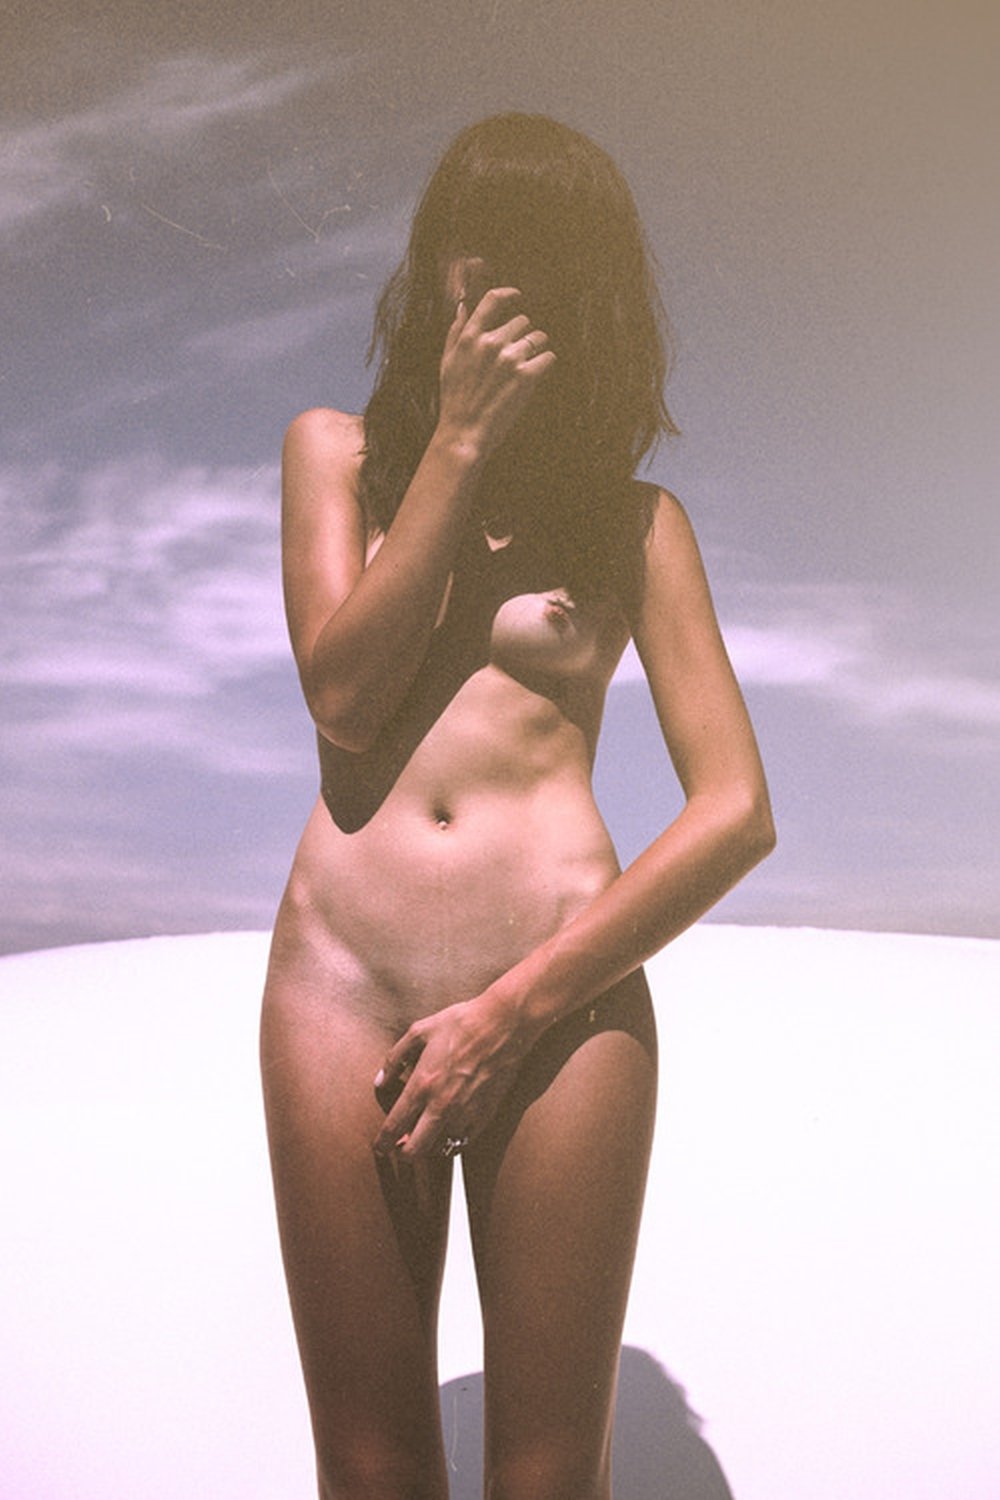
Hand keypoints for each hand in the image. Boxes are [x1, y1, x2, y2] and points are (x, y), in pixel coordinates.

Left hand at [373, 992, 528, 1160]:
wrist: (503, 1025)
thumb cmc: (460, 1024)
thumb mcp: (419, 1032)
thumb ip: (394, 1059)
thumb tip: (379, 1082)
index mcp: (422, 1085)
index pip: (394, 1127)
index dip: (382, 1143)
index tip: (378, 1148)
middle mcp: (442, 1106)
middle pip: (415, 1151)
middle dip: (403, 1154)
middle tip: (400, 1148)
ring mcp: (465, 1114)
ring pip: (440, 1149)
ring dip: (429, 1145)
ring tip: (426, 1134)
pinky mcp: (485, 1115)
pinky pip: (464, 1141)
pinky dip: (453, 1139)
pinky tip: (450, 1127)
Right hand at [437, 282, 555, 461]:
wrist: (464, 432)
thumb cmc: (454, 400)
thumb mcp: (448, 362)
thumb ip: (456, 332)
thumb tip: (462, 306)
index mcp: (470, 337)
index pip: (493, 300)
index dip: (509, 295)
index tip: (517, 297)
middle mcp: (491, 342)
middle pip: (522, 321)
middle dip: (523, 334)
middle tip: (517, 353)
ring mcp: (510, 358)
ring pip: (538, 337)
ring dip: (537, 348)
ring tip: (528, 365)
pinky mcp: (527, 375)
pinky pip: (548, 357)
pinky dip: (546, 364)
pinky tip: (536, 375)